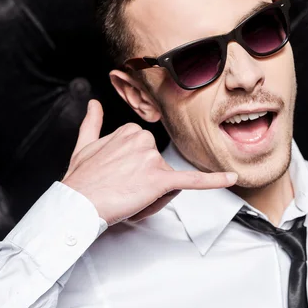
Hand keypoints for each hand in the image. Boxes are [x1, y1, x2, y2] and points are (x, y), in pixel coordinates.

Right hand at [62, 100, 236, 224]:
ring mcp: (152, 159)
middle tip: (122, 190)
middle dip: (146, 181)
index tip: (117, 177)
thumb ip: (92, 122)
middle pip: (159, 165)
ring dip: (152, 193)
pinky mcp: (160, 180)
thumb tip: (94, 104)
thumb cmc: (81, 179)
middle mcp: (143, 140)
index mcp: (129, 131)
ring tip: (128, 197)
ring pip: (167, 180)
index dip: (134, 170)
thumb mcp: (83, 145)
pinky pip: (191, 180)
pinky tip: (230, 178)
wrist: (77, 203)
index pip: (147, 152)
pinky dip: (213, 180)